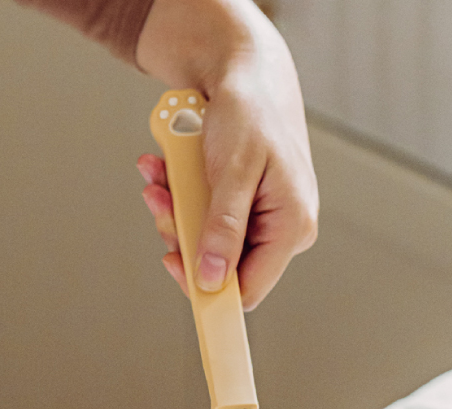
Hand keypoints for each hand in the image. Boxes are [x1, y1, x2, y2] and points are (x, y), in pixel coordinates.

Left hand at [136, 0, 317, 310]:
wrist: (244, 76)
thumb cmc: (251, 113)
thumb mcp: (235, 170)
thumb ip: (224, 228)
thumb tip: (212, 278)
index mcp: (292, 227)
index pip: (249, 289)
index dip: (208, 289)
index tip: (174, 267)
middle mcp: (278, 230)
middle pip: (218, 267)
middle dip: (181, 236)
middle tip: (162, 204)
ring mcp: (256, 220)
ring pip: (203, 244)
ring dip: (173, 213)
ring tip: (160, 180)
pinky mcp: (236, 209)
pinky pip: (199, 220)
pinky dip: (177, 198)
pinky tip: (165, 173)